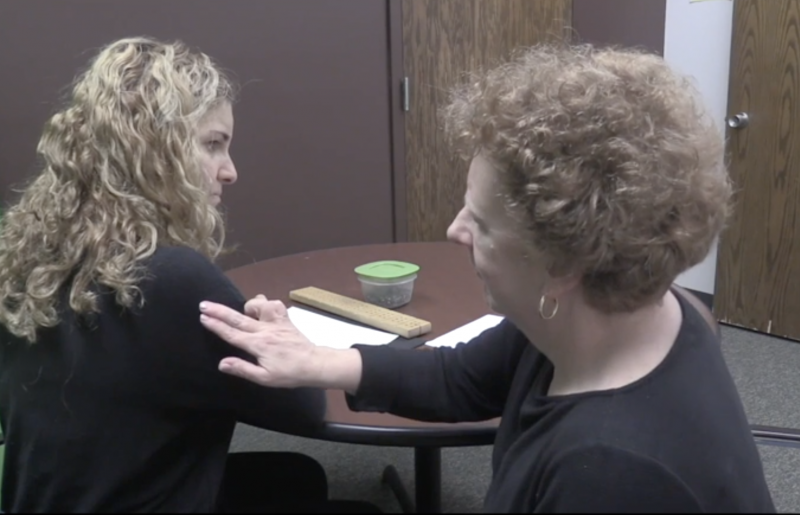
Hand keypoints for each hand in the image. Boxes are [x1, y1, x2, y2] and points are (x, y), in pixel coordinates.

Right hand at [199, 295, 319, 387]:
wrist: (314, 364)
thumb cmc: (288, 374)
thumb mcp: (264, 378)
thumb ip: (242, 369)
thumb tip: (222, 363)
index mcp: (258, 345)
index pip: (232, 334)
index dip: (216, 325)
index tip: (203, 317)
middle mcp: (265, 330)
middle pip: (238, 318)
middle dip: (219, 310)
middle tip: (203, 304)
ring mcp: (276, 322)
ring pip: (258, 304)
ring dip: (248, 306)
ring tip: (246, 314)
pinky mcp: (285, 319)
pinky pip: (274, 304)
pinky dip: (266, 304)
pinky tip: (263, 312)